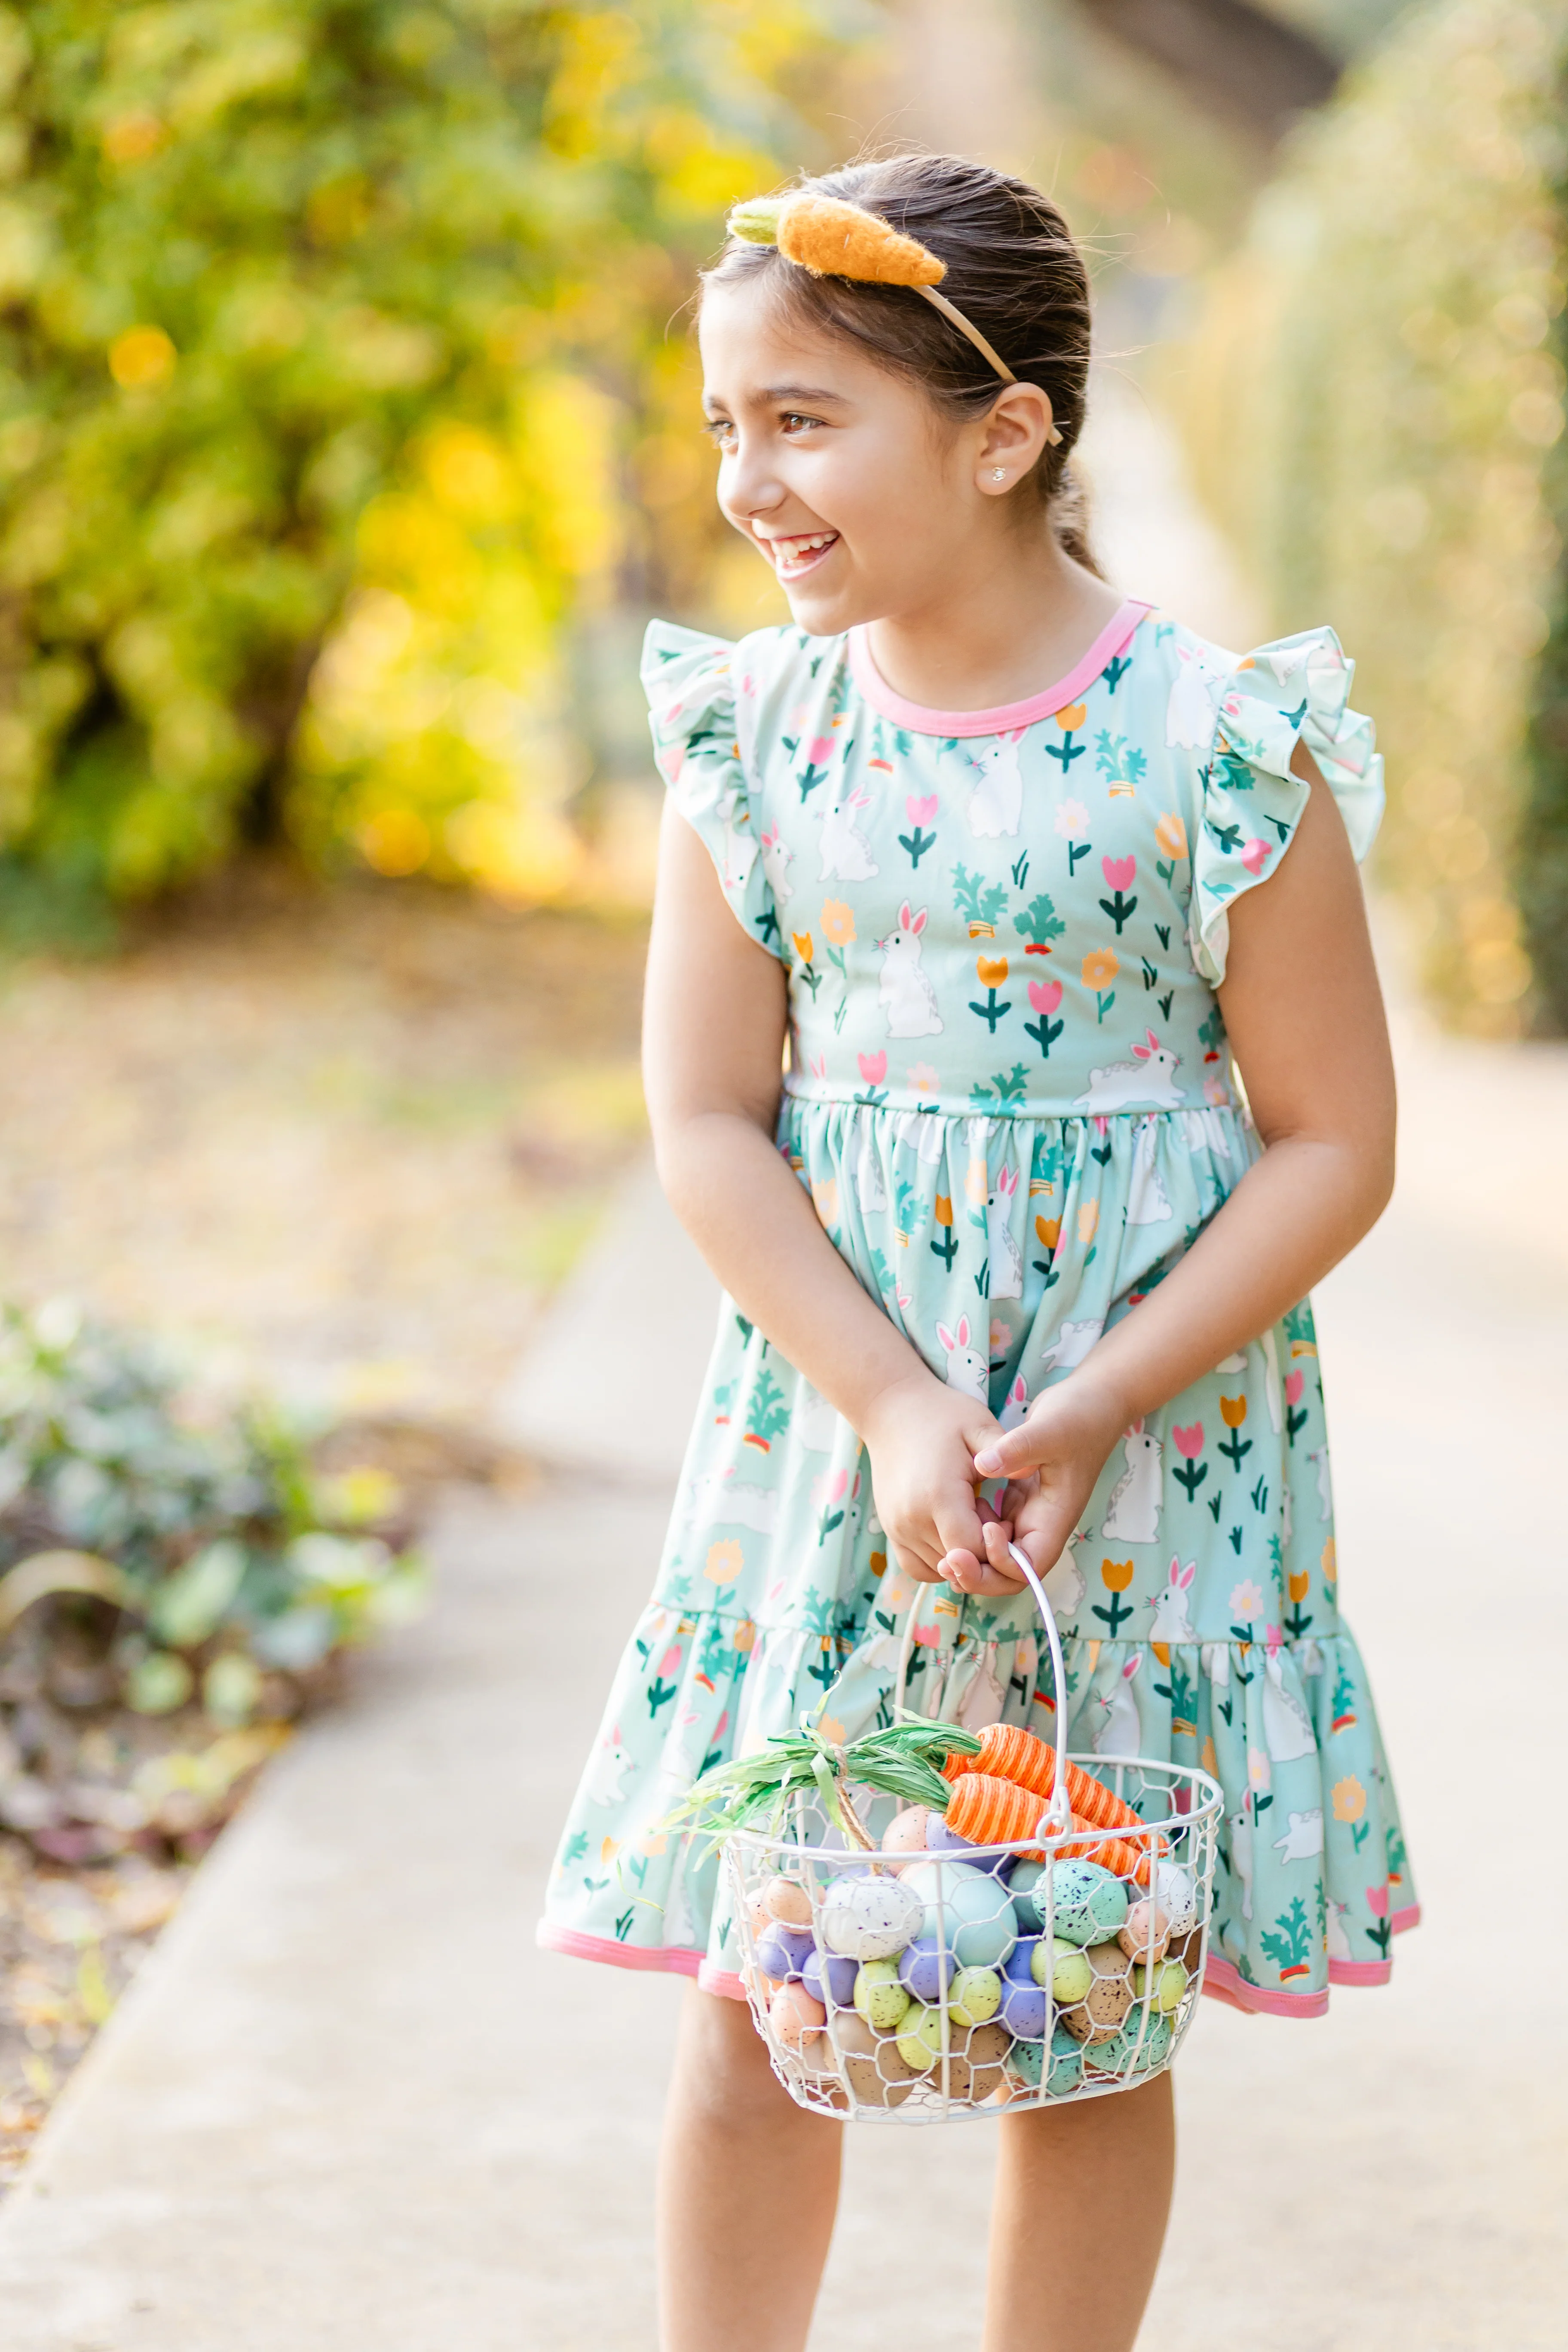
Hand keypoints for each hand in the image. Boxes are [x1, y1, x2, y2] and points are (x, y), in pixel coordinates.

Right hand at [859, 1371, 1008, 1591]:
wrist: (891, 1409)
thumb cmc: (942, 1415)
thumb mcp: (980, 1425)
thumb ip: (1008, 1453)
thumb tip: (1031, 1471)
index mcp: (938, 1496)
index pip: (974, 1550)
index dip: (997, 1544)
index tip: (1006, 1519)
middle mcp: (912, 1520)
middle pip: (958, 1565)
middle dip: (983, 1551)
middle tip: (992, 1515)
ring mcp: (897, 1528)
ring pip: (940, 1570)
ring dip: (963, 1556)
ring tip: (971, 1519)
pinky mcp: (890, 1530)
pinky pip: (918, 1567)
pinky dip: (940, 1562)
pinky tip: (953, 1533)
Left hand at [969, 1371, 1130, 1590]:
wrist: (1092, 1402)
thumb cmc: (1077, 1416)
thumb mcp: (1048, 1429)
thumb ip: (1017, 1449)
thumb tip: (983, 1465)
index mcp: (1054, 1519)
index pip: (1028, 1566)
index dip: (1001, 1563)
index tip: (983, 1530)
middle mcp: (1042, 1525)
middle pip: (1009, 1572)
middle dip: (978, 1573)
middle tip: (947, 1559)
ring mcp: (1030, 1515)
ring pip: (998, 1554)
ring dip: (973, 1554)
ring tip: (948, 1533)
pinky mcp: (1019, 1501)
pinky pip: (994, 1529)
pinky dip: (975, 1528)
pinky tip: (965, 1502)